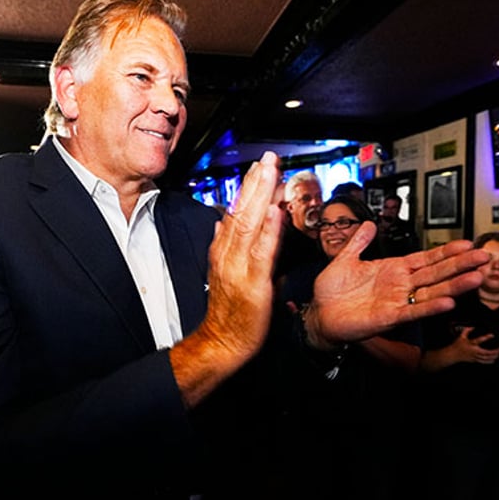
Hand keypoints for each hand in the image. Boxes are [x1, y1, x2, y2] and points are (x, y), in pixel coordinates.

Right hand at [170, 151, 282, 406]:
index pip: (236, 212)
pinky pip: (262, 252)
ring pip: (251, 225)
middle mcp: (229, 254)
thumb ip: (225, 245)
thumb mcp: (224, 271)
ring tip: (272, 173)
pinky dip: (269, 230)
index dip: (248, 188)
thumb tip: (224, 220)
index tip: (258, 166)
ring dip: (262, 197)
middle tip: (268, 157)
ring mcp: (240, 267)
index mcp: (223, 250)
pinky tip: (276, 212)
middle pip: (243, 212)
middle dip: (256, 182)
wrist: (222, 342)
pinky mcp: (253, 283)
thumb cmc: (228, 310)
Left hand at [305, 222, 488, 346]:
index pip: (425, 258)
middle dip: (461, 265)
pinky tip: (448, 301)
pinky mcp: (389, 317)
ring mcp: (397, 301)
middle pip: (436, 273)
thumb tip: (368, 223)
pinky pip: (414, 310)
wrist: (319, 315)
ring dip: (454, 285)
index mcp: (392, 270)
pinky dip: (430, 306)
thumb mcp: (345, 259)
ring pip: (432, 291)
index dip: (446, 252)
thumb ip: (359, 242)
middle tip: (484, 256)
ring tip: (476, 277)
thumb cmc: (331, 292)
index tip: (467, 243)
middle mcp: (399, 285)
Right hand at [454, 326, 498, 363]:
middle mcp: (473, 351)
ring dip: (493, 356)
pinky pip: (483, 361)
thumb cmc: (457, 346)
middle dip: (494, 351)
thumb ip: (466, 331)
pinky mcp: (474, 360)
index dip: (486, 337)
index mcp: (470, 344)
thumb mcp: (461, 336)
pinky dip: (488, 361)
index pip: (479, 340)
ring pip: (485, 358)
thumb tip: (472, 327)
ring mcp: (474, 356)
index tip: (492, 335)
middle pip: (486, 352)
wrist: (453, 354)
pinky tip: (493, 360)